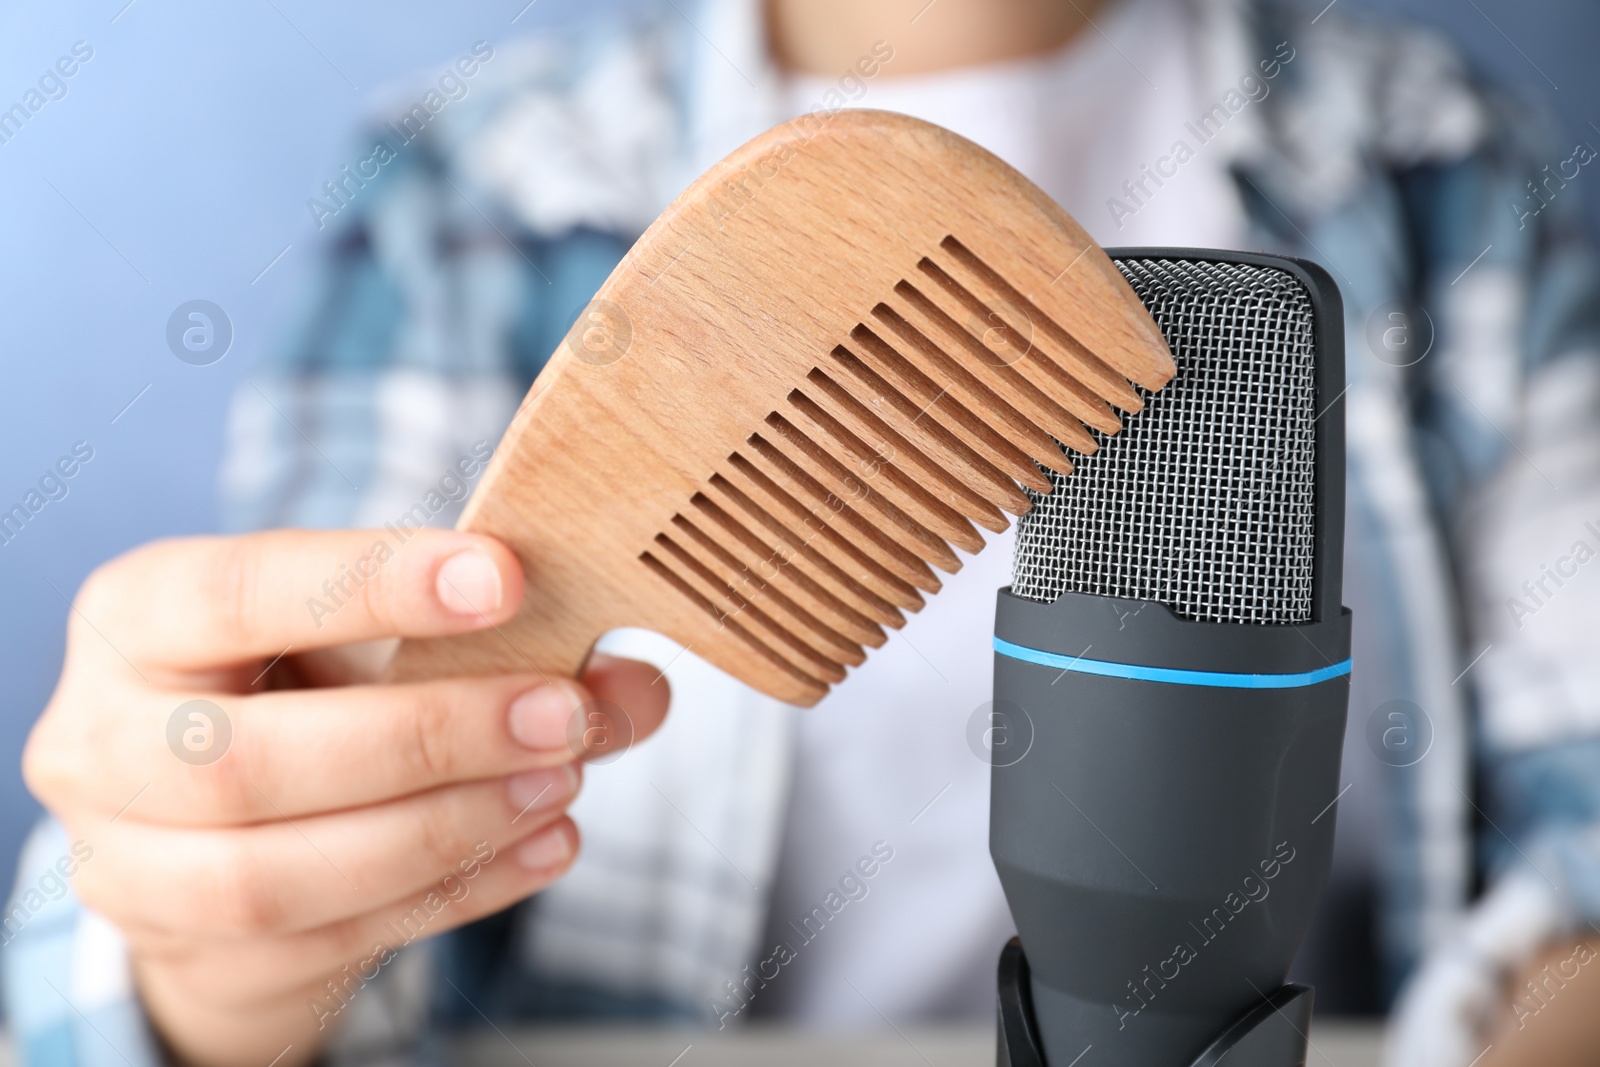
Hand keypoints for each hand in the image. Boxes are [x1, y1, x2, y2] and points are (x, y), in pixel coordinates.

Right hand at [23, 529, 669, 1066]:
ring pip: (276, 877)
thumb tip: (635, 686)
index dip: (371, 584)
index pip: (235, 592)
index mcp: (137, 618)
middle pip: (244, 761)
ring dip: (445, 829)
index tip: (506, 576)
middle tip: (564, 713)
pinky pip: (330, 941)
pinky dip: (458, 892)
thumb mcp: (378, 634)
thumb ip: (505, 639)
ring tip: (563, 785)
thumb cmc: (307, 688)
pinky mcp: (196, 953)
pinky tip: (545, 846)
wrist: (219, 820)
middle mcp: (103, 742)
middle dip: (427, 737)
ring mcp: (132, 865)